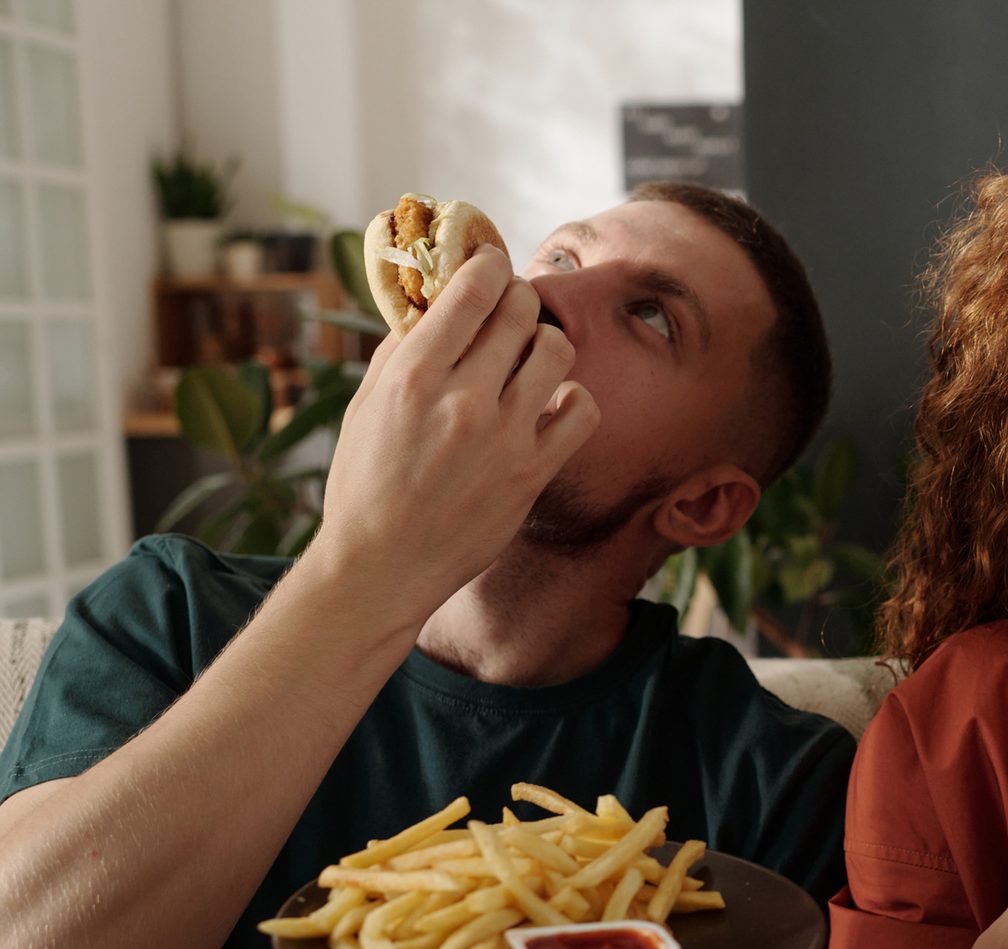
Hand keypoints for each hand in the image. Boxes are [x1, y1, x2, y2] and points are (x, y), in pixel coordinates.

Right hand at [310, 245, 599, 620]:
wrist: (381, 566)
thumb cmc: (364, 485)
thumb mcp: (366, 406)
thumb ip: (401, 350)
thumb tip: (434, 303)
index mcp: (414, 374)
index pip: (472, 288)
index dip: (487, 265)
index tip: (489, 265)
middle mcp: (464, 399)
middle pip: (519, 309)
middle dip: (516, 300)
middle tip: (509, 311)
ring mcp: (505, 436)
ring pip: (557, 349)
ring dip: (544, 344)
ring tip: (527, 360)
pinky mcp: (534, 472)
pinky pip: (584, 409)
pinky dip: (572, 398)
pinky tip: (549, 406)